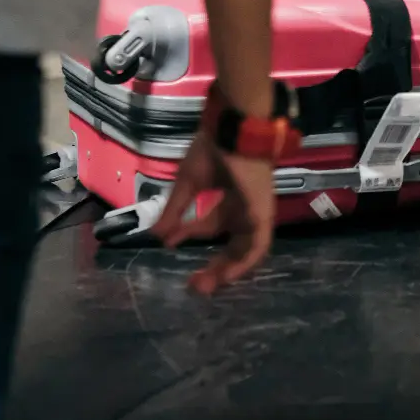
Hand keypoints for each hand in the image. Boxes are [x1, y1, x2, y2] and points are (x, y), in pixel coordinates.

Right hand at [151, 130, 275, 294]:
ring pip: (243, 252)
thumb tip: (156, 234)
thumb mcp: (187, 183)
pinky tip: (225, 276)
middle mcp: (242, 210)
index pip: (208, 225)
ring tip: (203, 285)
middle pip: (229, 246)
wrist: (235, 133)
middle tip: (192, 285)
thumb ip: (174, 209)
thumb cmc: (213, 151)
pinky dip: (242, 264)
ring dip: (225, 271)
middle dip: (211, 266)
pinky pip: (257, 247)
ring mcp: (254, 215)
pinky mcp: (263, 217)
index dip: (187, 235)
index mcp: (226, 198)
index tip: (167, 243)